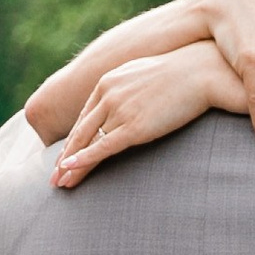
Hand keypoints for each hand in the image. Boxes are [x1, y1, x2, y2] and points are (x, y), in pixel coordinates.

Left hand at [53, 43, 244, 184]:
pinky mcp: (133, 127)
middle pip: (79, 131)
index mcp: (108, 82)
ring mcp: (119, 110)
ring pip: (86, 142)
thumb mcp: (147, 75)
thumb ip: (131, 88)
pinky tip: (69, 170)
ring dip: (70, 166)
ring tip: (60, 183)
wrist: (201, 71)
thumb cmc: (182, 73)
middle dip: (64, 157)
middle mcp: (107, 95)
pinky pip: (101, 147)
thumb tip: (134, 100)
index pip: (85, 117)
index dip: (73, 140)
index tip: (64, 157)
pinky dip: (83, 160)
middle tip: (53, 176)